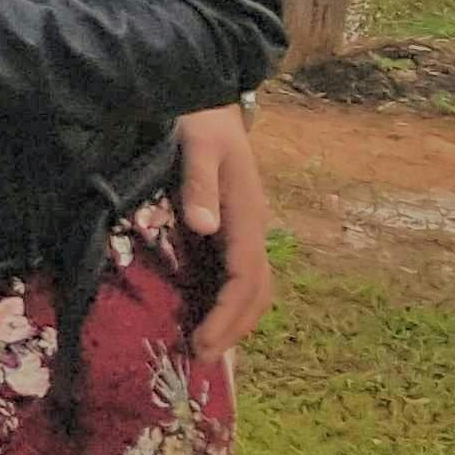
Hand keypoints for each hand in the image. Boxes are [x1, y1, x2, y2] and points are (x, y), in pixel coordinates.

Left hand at [173, 103, 272, 362]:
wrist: (208, 96)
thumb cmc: (199, 119)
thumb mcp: (198, 144)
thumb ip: (200, 183)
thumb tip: (204, 227)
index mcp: (247, 215)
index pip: (245, 278)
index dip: (227, 315)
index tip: (202, 342)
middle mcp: (253, 227)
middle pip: (256, 292)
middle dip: (233, 328)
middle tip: (202, 357)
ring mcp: (246, 228)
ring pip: (252, 286)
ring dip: (234, 319)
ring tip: (206, 345)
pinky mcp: (233, 225)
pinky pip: (238, 273)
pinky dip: (228, 300)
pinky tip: (206, 312)